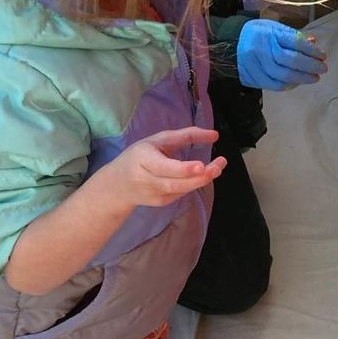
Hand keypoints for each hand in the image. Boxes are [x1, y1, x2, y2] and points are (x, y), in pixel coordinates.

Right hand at [107, 127, 225, 206]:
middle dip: (201, 175)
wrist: (118, 185)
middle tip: (219, 164)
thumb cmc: (140, 156)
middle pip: (177, 182)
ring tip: (218, 167)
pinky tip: (204, 174)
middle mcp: (147, 180)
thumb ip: (186, 136)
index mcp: (143, 159)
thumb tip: (215, 135)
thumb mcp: (158, 140)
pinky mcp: (162, 203)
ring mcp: (154, 195)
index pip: (165, 167)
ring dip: (203, 179)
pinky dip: (195, 183)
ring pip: (182, 189)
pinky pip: (182, 192)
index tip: (201, 166)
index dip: (184, 169)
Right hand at [237, 18, 326, 89]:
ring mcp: (257, 65)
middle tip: (323, 69)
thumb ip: (294, 36)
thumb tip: (313, 43)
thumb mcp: (274, 28)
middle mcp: (263, 49)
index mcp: (270, 33)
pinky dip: (289, 85)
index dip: (311, 50)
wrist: (230, 45)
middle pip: (291, 60)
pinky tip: (298, 83)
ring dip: (302, 78)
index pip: (295, 42)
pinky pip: (274, 85)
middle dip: (310, 66)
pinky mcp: (253, 77)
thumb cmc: (258, 34)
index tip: (323, 56)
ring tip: (314, 78)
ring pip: (283, 75)